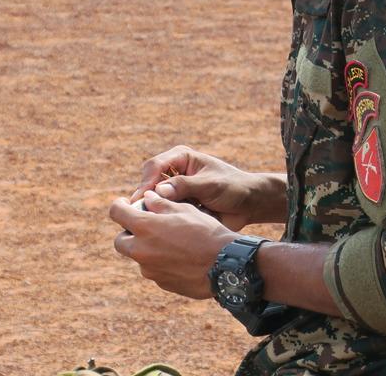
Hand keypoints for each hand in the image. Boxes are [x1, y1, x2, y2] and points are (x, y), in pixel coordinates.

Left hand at [110, 191, 235, 299]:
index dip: (119, 205)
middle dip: (129, 233)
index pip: (116, 213)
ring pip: (139, 257)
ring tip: (173, 242)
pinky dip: (162, 262)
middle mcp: (141, 250)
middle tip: (147, 226)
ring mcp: (150, 270)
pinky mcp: (162, 283)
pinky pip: (155, 270)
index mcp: (145, 227)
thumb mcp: (185, 210)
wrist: (225, 265)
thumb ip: (161, 204)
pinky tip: (183, 257)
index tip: (126, 204)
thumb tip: (147, 198)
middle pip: (120, 241)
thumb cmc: (206, 232)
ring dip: (148, 248)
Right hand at [129, 146, 284, 229]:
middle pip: (148, 182)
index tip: (142, 198)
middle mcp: (173, 172)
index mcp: (180, 157)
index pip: (155, 166)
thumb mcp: (211, 184)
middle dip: (144, 197)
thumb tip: (159, 191)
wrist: (247, 204)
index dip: (146, 182)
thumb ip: (186, 186)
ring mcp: (173, 190)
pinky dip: (157, 219)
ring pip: (151, 199)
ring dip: (149, 210)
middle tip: (139, 213)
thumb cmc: (233, 188)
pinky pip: (160, 212)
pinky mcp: (175, 206)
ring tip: (146, 223)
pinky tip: (156, 228)